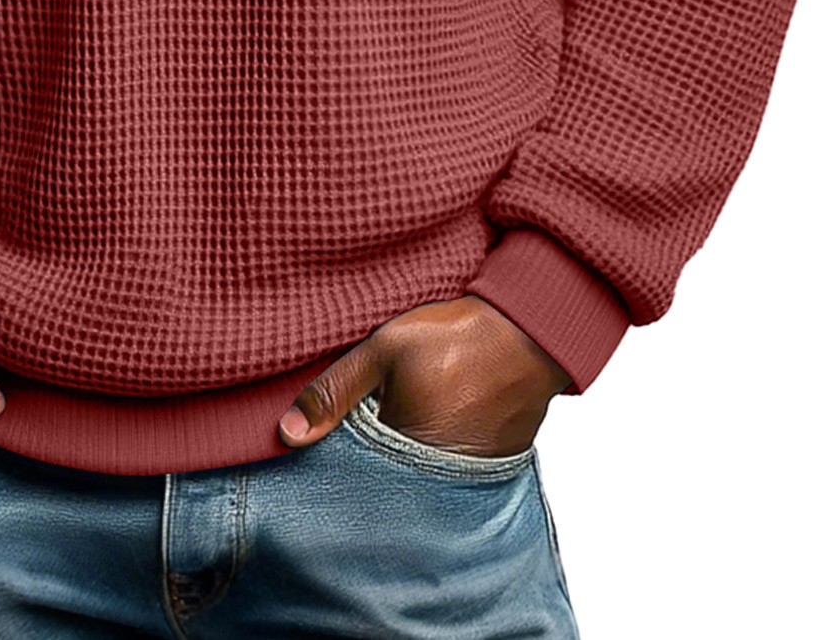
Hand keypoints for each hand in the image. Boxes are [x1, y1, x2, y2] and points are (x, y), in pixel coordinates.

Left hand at [277, 295, 571, 455]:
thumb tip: (287, 435)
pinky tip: (422, 432)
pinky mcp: (487, 470)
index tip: (318, 446)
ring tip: (390, 433)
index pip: (351, 474)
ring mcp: (464, 476)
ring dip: (396, 465)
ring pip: (412, 481)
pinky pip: (444, 475)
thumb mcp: (385, 349)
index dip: (332, 460)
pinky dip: (429, 459)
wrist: (529, 332)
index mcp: (403, 449)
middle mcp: (435, 476)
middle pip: (382, 483)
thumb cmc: (456, 336)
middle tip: (354, 439)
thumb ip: (335, 390)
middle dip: (363, 468)